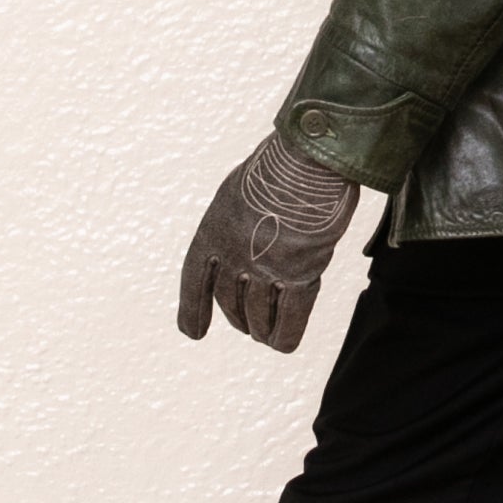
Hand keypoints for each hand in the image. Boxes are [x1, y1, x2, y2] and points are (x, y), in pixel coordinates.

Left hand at [177, 132, 359, 352]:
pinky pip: (289, 320)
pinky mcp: (300, 276)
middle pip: (231, 303)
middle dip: (239, 318)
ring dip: (261, 329)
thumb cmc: (282, 165)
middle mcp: (233, 255)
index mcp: (212, 231)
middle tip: (248, 326)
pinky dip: (284, 336)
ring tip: (264, 335)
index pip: (195, 281)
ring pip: (258, 318)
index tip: (193, 333)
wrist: (309, 158)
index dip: (193, 310)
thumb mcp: (241, 191)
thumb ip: (238, 222)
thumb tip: (245, 244)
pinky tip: (282, 344)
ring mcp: (265, 268)